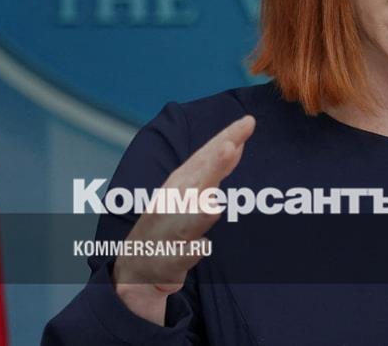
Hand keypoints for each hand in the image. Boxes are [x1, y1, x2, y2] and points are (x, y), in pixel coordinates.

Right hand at [112, 114, 255, 325]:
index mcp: (182, 181)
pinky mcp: (171, 259)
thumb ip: (215, 169)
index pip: (207, 154)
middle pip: (199, 180)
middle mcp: (176, 201)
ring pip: (189, 219)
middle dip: (214, 164)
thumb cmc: (170, 221)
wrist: (138, 265)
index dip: (227, 137)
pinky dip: (192, 250)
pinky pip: (183, 255)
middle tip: (231, 145)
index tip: (249, 121)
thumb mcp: (190, 189)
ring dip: (201, 210)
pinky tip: (202, 246)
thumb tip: (236, 144)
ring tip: (214, 203)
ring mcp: (172, 231)